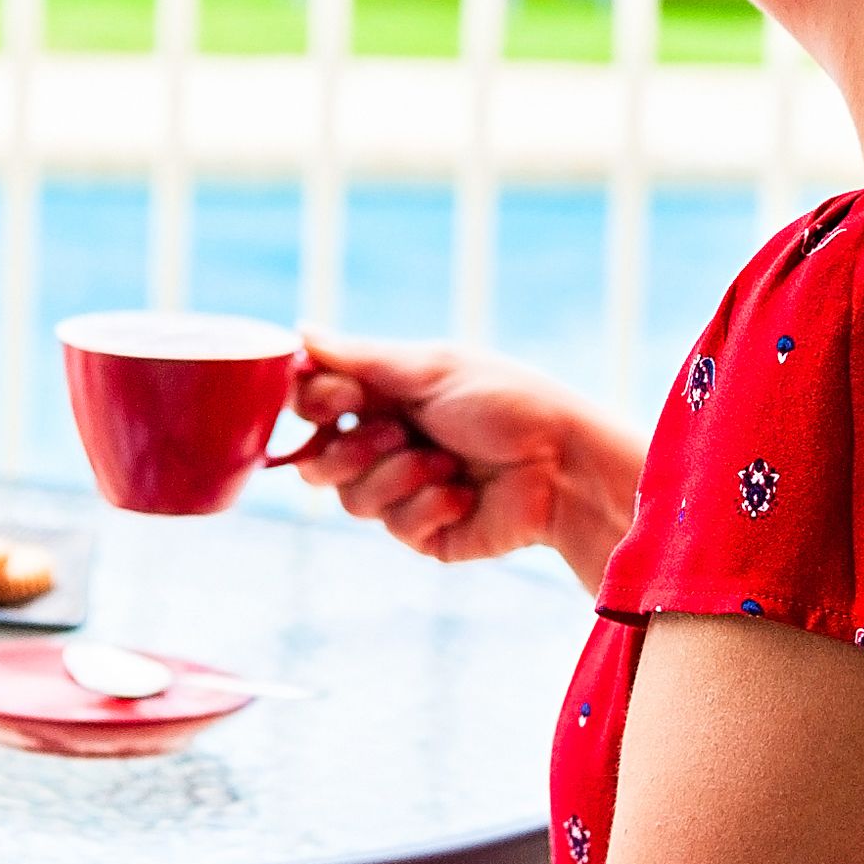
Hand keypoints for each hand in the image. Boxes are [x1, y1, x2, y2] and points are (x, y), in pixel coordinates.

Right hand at [286, 331, 642, 575]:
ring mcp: (403, 492)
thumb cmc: (506, 402)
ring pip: (350, 500)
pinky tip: (465, 493)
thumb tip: (299, 331)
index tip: (341, 399)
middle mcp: (385, 445)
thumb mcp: (430, 369)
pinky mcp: (425, 533)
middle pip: (315, 462)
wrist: (564, 463)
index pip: (312, 406)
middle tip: (398, 431)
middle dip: (353, 448)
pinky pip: (395, 526)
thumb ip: (358, 357)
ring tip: (448, 463)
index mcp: (384, 398)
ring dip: (400, 476)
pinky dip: (430, 504)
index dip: (314, 406)